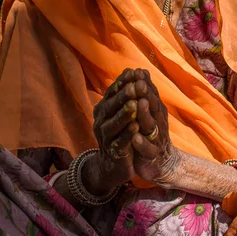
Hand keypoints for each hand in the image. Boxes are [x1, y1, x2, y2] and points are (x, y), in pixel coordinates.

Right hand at [83, 69, 137, 194]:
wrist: (113, 166)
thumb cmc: (120, 133)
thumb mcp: (122, 112)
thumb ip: (127, 94)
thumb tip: (134, 70)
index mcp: (104, 109)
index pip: (112, 92)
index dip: (122, 83)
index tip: (132, 71)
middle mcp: (101, 121)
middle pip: (111, 106)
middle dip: (123, 95)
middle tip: (134, 85)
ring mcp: (106, 137)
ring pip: (114, 124)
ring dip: (124, 114)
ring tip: (135, 104)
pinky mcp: (114, 152)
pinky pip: (121, 142)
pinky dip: (127, 134)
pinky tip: (136, 127)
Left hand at [130, 69, 179, 184]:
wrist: (161, 163)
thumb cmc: (151, 133)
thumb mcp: (149, 112)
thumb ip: (146, 93)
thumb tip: (141, 70)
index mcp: (155, 111)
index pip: (150, 94)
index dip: (143, 83)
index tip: (136, 70)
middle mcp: (157, 122)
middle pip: (152, 106)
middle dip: (145, 94)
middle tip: (139, 82)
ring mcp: (155, 138)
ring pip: (150, 125)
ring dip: (145, 114)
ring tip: (139, 104)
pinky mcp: (151, 155)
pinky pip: (147, 149)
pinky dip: (141, 143)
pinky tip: (134, 138)